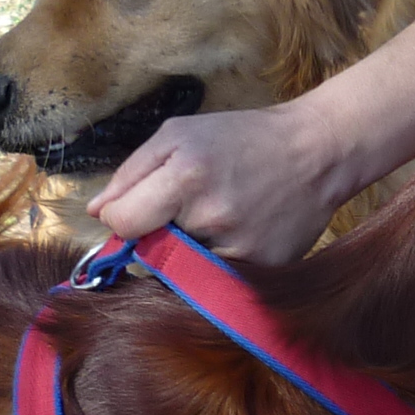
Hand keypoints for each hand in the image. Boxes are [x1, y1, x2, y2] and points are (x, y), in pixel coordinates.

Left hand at [94, 103, 350, 264]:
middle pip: (151, 251)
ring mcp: (239, 249)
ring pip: (183, 271)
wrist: (318, 152)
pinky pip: (217, 280)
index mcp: (185, 177)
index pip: (123, 224)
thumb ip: (131, 173)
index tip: (138, 211)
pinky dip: (218, 263)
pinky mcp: (261, 271)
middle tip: (187, 210)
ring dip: (189, 253)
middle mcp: (211, 218)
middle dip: (159, 235)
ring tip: (220, 218)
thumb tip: (97, 213)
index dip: (122, 219)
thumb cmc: (242, 138)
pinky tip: (239, 233)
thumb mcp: (180, 134)